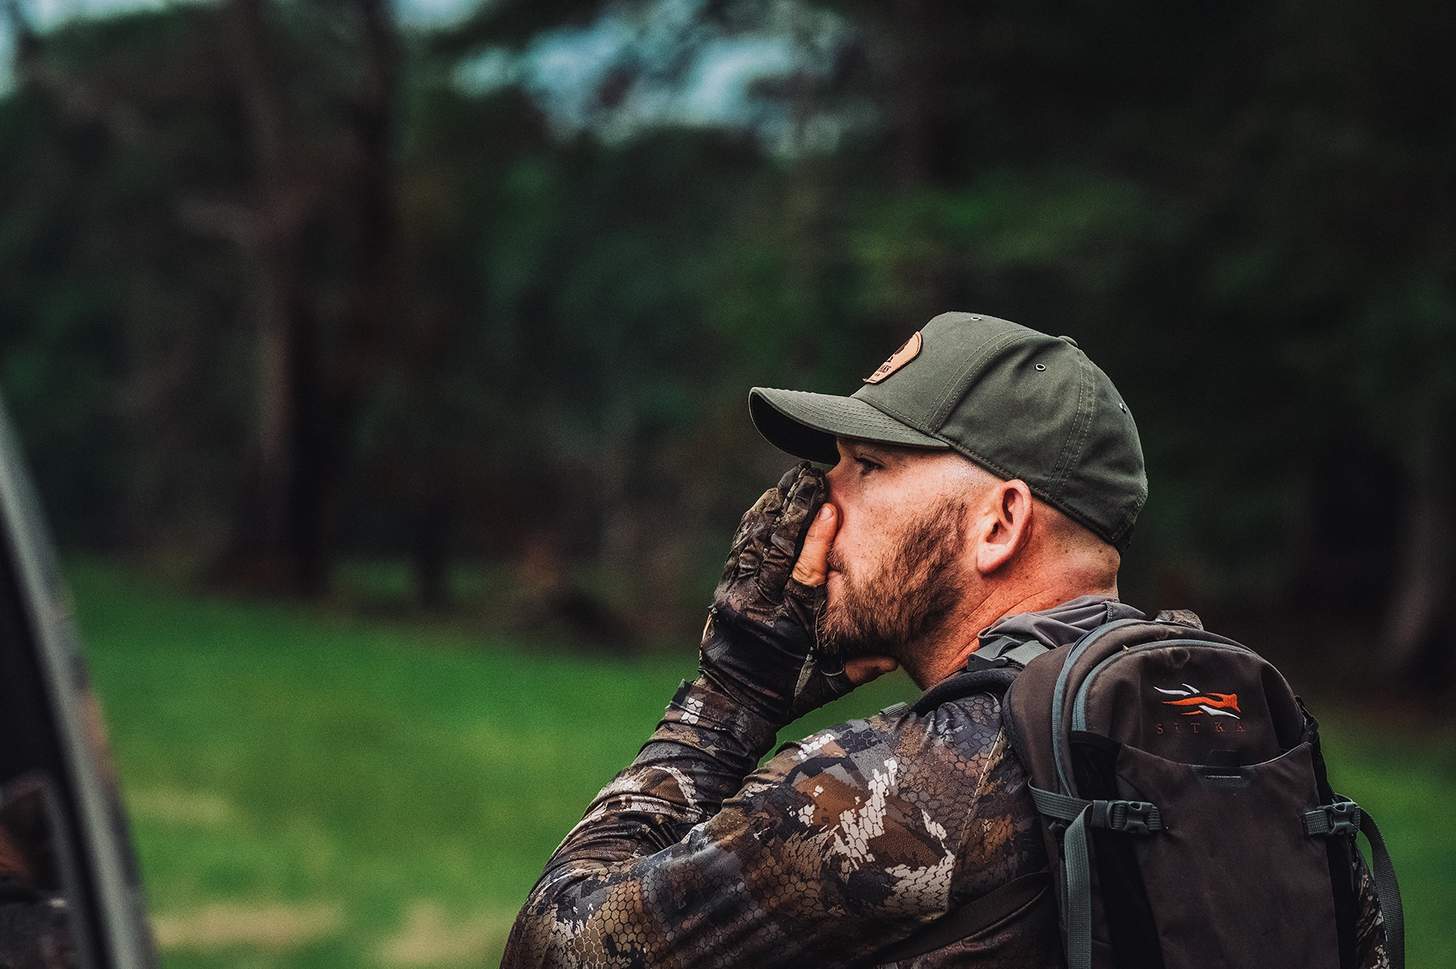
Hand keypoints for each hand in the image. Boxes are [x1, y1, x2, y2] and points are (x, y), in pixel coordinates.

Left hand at [699, 462, 896, 724]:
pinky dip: (755, 521)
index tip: (830, 508)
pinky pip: (741, 548)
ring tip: (794, 479)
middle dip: (795, 508)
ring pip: (756, 541)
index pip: (806, 575)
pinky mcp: (726, 589)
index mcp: (791, 626)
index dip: (818, 540)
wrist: (729, 703)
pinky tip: (769, 500)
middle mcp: (761, 605)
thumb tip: (897, 652)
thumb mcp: (827, 685)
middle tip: (811, 475)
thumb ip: (861, 666)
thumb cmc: (786, 696)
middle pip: (777, 547)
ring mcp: (739, 594)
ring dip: (775, 507)